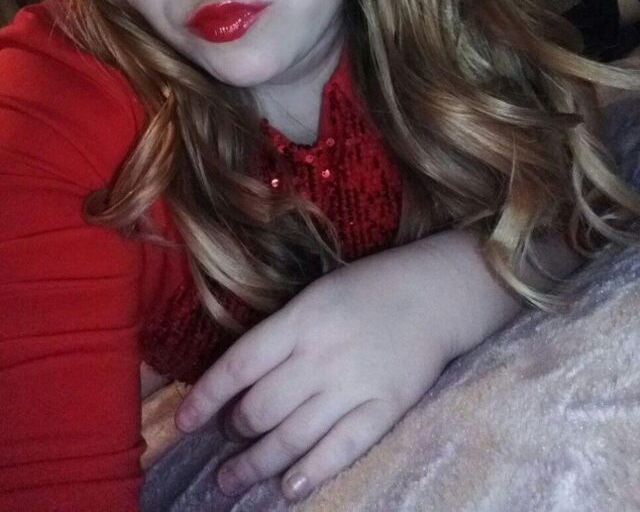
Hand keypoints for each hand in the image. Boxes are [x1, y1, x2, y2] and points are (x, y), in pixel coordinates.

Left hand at [174, 239, 455, 501]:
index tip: (183, 422)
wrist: (435, 292)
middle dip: (234, 430)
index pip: (238, 365)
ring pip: (291, 438)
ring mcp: (354, 384)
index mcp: (300, 319)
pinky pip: (340, 450)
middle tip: (228, 437)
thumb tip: (239, 379)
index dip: (205, 398)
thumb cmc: (367, 289)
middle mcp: (321, 355)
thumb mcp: (315, 295)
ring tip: (232, 479)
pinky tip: (287, 487)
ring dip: (255, 465)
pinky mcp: (385, 408)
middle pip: (260, 408)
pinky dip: (310, 473)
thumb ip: (280, 333)